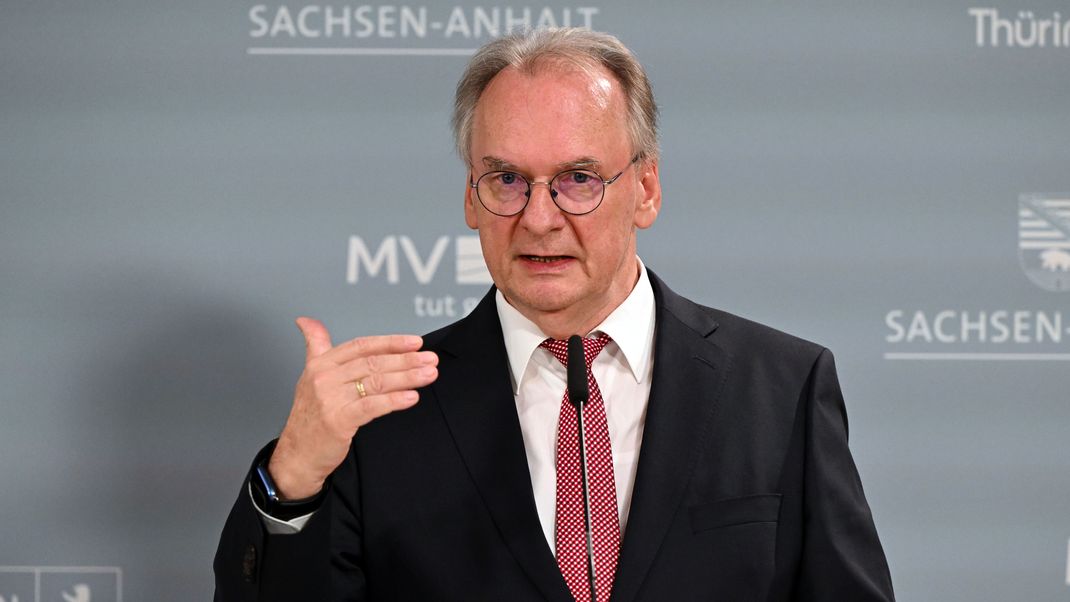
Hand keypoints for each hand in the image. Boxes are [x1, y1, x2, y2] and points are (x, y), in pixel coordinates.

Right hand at [268, 317, 438, 499]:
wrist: (297, 455)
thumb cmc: (310, 417)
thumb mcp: (309, 376)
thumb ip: (315, 345)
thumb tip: (306, 320)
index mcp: (321, 363)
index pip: (362, 345)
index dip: (391, 342)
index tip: (415, 342)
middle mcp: (324, 377)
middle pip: (373, 363)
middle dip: (406, 360)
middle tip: (430, 360)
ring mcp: (330, 398)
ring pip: (376, 382)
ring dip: (407, 377)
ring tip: (428, 375)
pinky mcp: (338, 420)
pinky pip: (372, 406)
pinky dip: (394, 400)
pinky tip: (412, 397)